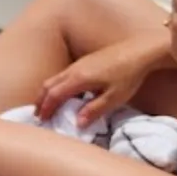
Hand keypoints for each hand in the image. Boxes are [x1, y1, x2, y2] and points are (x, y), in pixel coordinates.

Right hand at [35, 36, 155, 125]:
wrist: (139, 52)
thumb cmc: (128, 76)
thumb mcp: (114, 98)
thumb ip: (94, 111)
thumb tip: (77, 124)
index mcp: (79, 79)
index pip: (54, 95)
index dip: (46, 108)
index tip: (42, 120)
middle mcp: (74, 70)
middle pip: (49, 84)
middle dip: (41, 100)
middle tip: (38, 114)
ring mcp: (78, 64)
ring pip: (55, 78)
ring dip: (48, 92)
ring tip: (48, 105)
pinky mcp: (84, 62)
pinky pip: (63, 75)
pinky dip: (56, 86)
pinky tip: (66, 94)